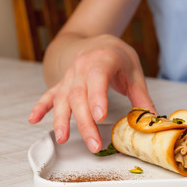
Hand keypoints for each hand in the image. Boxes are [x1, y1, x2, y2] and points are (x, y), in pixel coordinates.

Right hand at [28, 35, 155, 152]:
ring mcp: (70, 75)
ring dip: (61, 119)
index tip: (100, 116)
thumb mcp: (134, 73)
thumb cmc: (118, 57)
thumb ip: (142, 98)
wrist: (100, 42)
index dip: (97, 96)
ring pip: (63, 97)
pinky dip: (41, 107)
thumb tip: (153, 121)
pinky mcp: (63, 82)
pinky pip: (50, 94)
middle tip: (93, 143)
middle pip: (79, 95)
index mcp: (104, 59)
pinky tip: (34, 119)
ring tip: (62, 138)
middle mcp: (83, 66)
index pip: (98, 77)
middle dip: (85, 121)